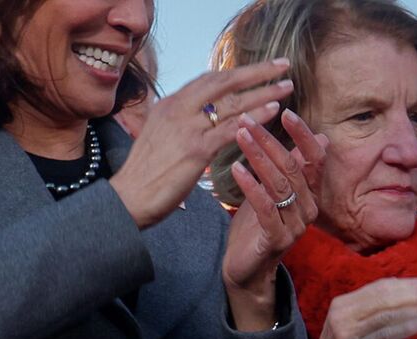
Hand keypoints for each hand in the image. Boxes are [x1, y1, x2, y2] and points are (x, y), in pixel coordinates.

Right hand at [109, 59, 294, 228]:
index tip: (261, 67)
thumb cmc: (148, 172)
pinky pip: (231, 129)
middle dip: (256, 71)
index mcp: (169, 104)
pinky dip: (254, 118)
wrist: (129, 197)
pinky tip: (273, 111)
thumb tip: (204, 115)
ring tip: (287, 87)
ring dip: (263, 93)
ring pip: (231, 104)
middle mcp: (177, 109)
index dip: (237, 72)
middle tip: (283, 64)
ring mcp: (186, 128)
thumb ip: (182, 122)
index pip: (208, 79)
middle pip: (223, 82)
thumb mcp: (161, 135)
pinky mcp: (196, 149)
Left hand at [223, 110, 328, 329]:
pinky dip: (251, 187)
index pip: (315, 160)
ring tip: (239, 136)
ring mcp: (295, 226)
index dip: (303, 136)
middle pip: (293, 168)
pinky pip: (267, 209)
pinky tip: (237, 169)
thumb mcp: (275, 191)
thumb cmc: (259, 226)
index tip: (286, 112)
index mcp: (311, 195)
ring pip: (280, 185)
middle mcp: (309, 209)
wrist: (247, 268)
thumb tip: (322, 138)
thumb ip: (295, 167)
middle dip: (269, 140)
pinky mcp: (277, 240)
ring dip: (258, 157)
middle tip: (246, 120)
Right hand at [312, 278, 416, 338]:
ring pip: (387, 314)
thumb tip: (411, 298)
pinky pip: (384, 335)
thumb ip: (376, 313)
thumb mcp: (357, 329)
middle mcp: (341, 313)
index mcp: (343, 303)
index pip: (381, 287)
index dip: (410, 284)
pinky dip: (405, 327)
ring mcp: (344, 331)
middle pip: (386, 297)